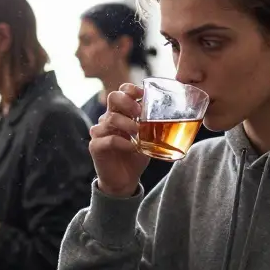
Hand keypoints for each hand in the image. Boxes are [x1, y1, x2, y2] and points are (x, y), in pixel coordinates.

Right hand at [89, 83, 151, 197]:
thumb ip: (153, 125)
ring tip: (139, 134)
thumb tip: (174, 114)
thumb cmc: (135, 155)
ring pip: (110, 118)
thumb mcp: (147, 138)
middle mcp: (107, 118)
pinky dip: (124, 143)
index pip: (121, 91)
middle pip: (113, 97)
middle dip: (128, 102)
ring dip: (128, 124)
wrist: (124, 180)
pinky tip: (133, 148)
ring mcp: (99, 132)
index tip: (143, 95)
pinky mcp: (95, 146)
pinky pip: (108, 139)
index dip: (131, 89)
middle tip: (140, 113)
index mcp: (119, 112)